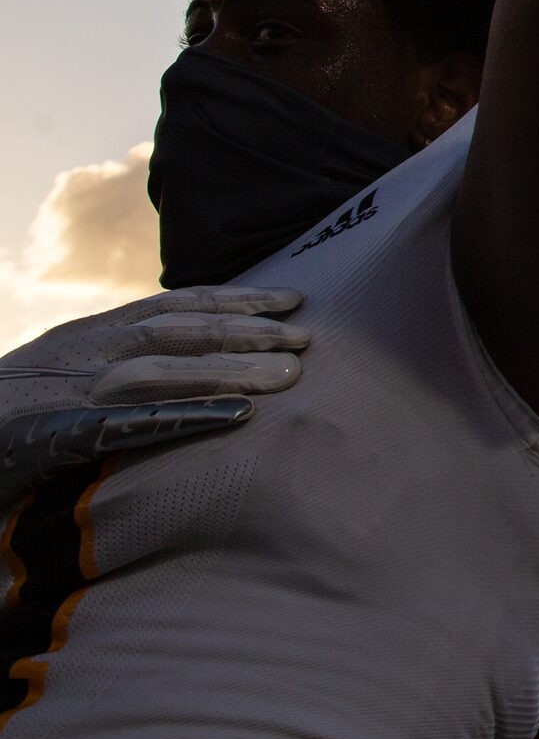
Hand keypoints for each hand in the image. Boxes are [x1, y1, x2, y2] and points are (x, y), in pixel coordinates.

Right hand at [0, 286, 309, 503]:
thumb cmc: (3, 418)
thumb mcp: (60, 377)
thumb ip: (116, 366)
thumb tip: (184, 363)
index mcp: (85, 336)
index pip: (170, 306)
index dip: (232, 298)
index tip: (288, 298)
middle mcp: (81, 354)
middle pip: (177, 331)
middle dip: (247, 329)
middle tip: (308, 336)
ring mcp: (67, 394)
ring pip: (163, 370)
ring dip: (231, 369)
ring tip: (290, 375)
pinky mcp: (50, 439)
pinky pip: (127, 425)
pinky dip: (184, 416)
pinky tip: (236, 418)